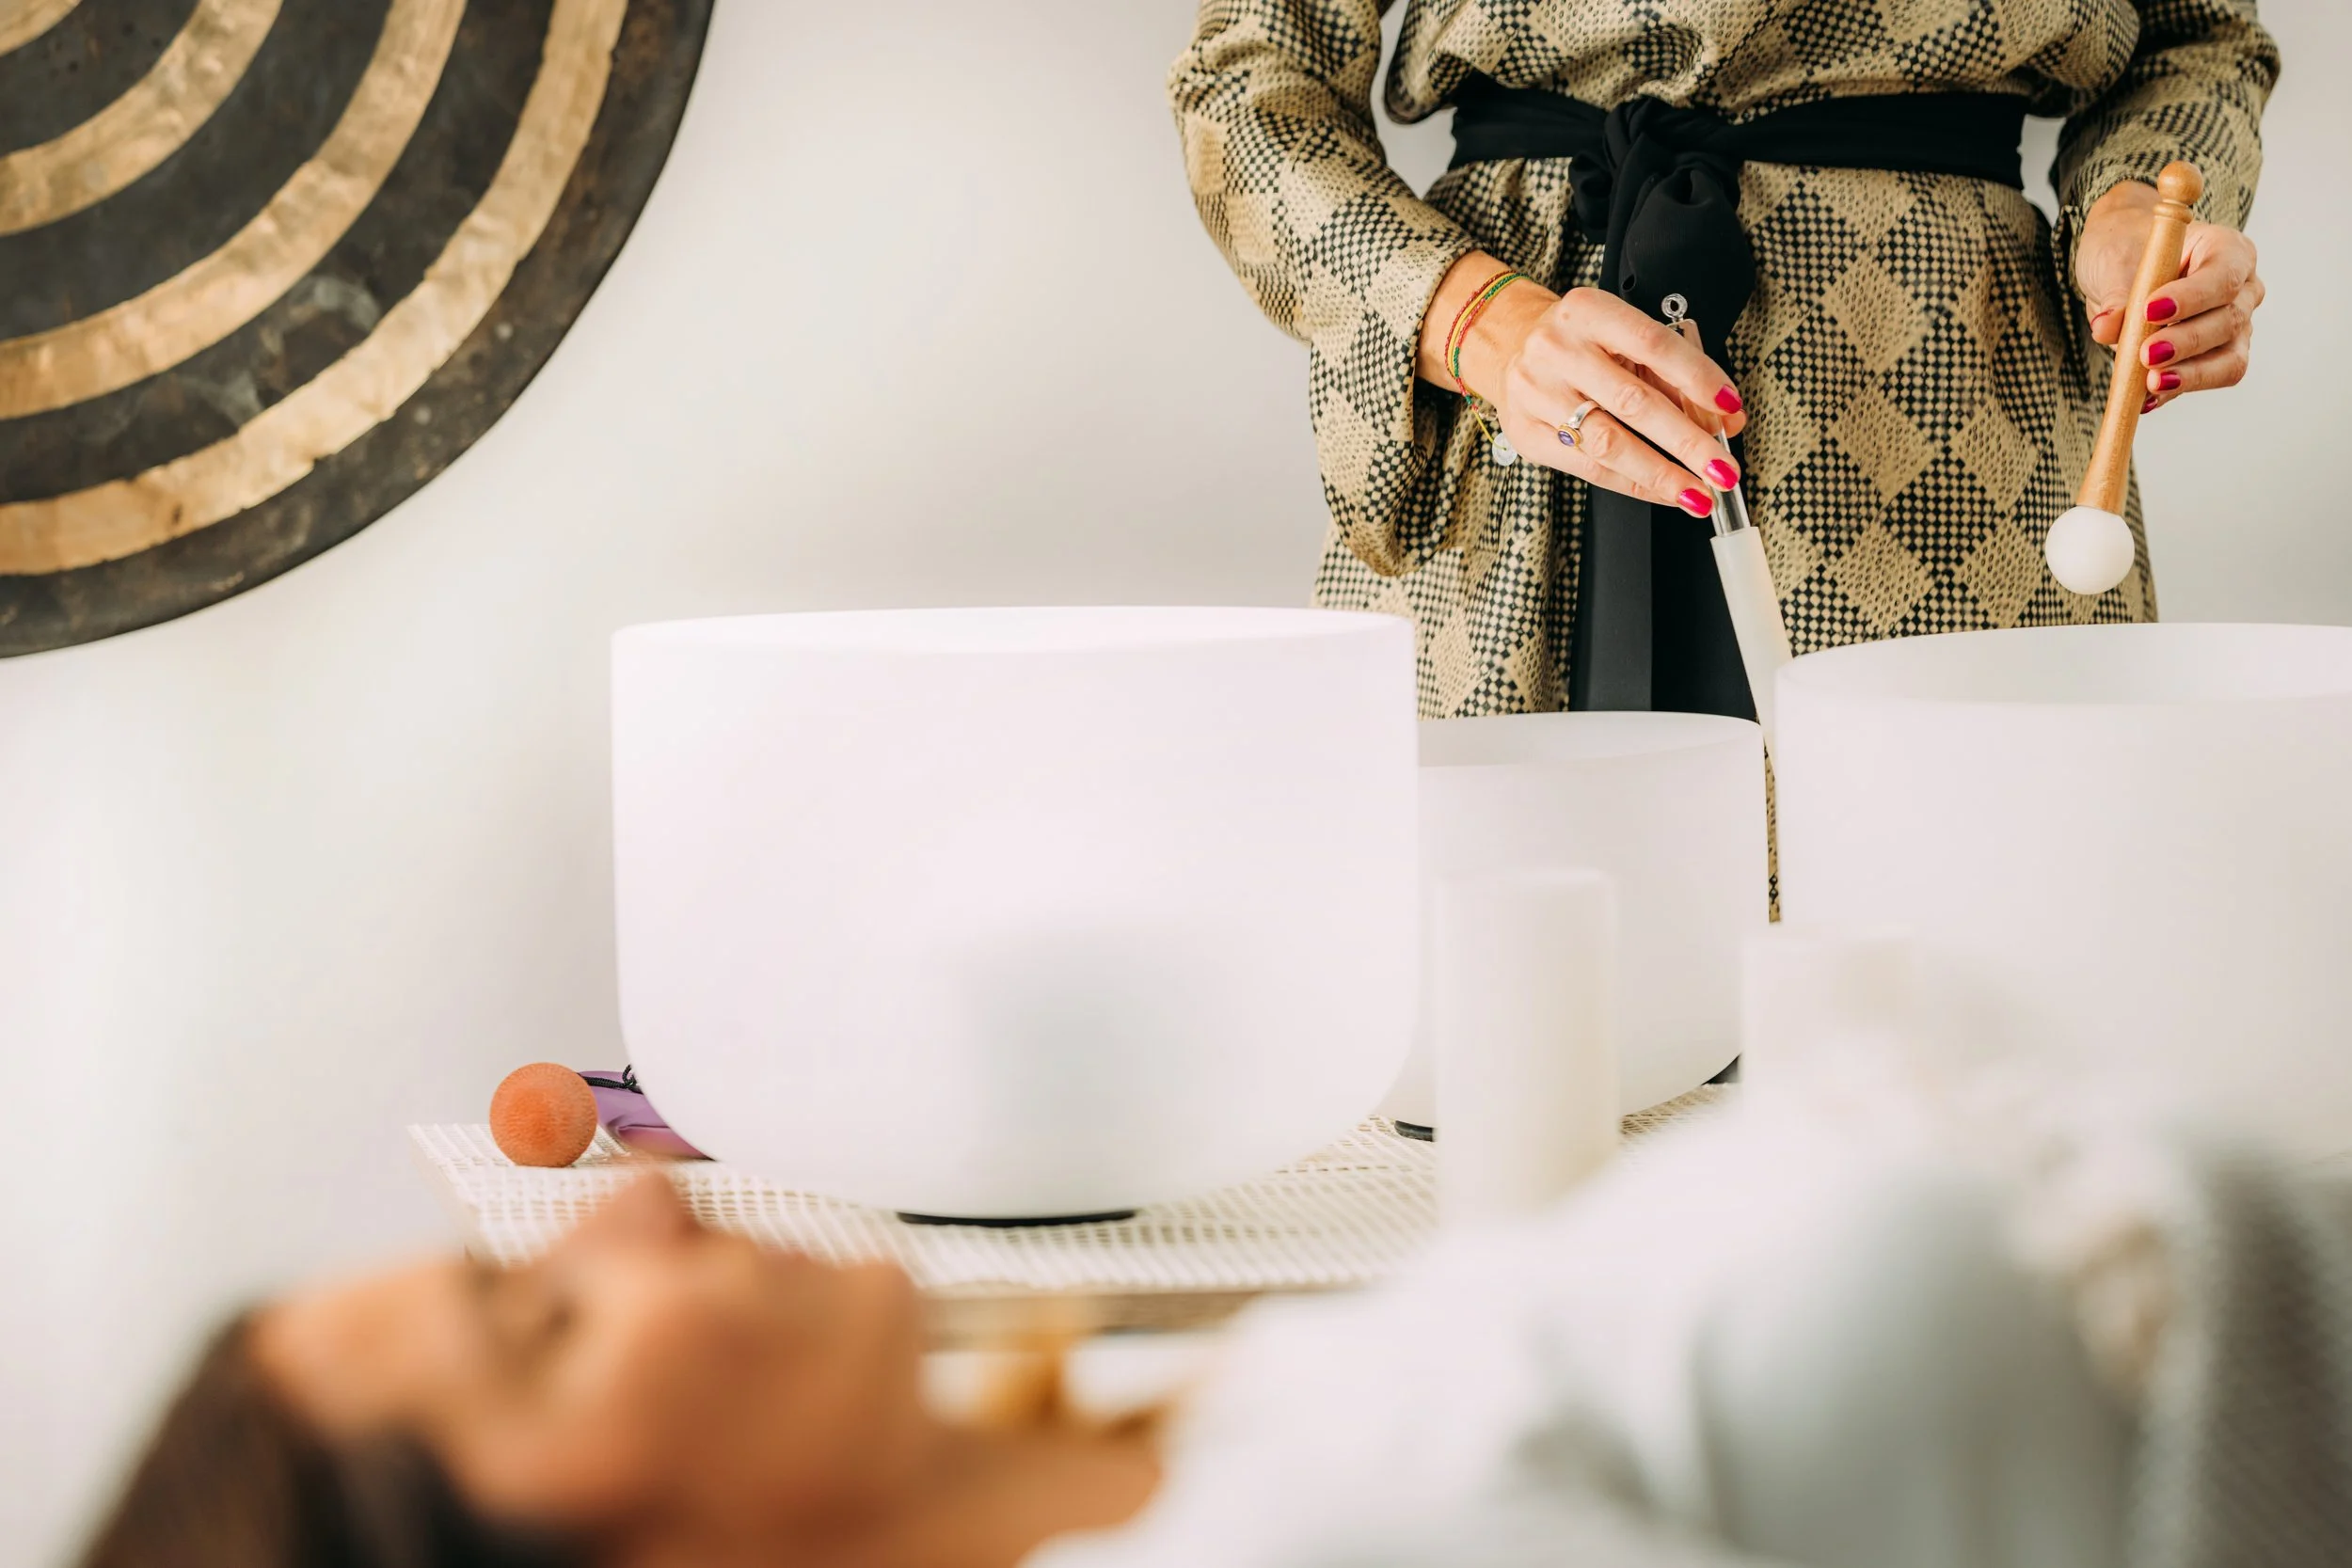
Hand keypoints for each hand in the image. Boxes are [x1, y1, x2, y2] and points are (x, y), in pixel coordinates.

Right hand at [1423, 254, 1746, 516]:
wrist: (1511, 346)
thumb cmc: (1580, 343)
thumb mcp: (1624, 339)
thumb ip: (1675, 376)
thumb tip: (1725, 422)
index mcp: (1588, 312)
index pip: (1652, 344)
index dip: (1697, 377)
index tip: (1730, 407)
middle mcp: (1557, 350)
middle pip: (1632, 401)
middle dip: (1687, 442)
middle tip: (1722, 469)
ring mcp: (1537, 394)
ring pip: (1608, 443)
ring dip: (1661, 474)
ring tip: (1699, 494)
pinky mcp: (1527, 434)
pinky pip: (1588, 468)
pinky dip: (1634, 484)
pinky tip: (1663, 492)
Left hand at [2076, 181, 2263, 414]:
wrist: (2121, 260)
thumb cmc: (2126, 247)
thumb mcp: (2114, 258)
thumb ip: (2116, 292)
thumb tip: (2106, 328)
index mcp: (2226, 250)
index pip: (2223, 276)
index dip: (2192, 297)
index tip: (2151, 310)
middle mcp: (2241, 289)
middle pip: (2228, 321)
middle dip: (2187, 342)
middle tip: (2147, 354)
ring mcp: (2233, 327)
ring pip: (2228, 359)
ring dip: (2189, 375)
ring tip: (2150, 384)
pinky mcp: (2212, 357)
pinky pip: (2202, 379)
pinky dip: (2175, 390)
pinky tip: (2146, 399)